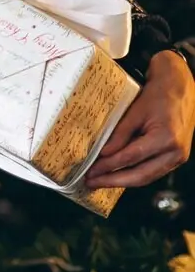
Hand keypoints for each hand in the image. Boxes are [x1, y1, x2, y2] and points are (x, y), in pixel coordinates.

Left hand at [87, 50, 194, 188]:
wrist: (179, 89)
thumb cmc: (157, 96)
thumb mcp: (135, 112)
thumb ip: (120, 134)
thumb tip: (103, 154)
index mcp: (165, 138)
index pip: (131, 157)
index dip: (109, 166)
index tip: (91, 171)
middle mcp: (175, 152)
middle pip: (141, 175)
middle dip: (114, 181)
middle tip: (92, 182)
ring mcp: (178, 157)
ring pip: (147, 177)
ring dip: (123, 182)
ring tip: (101, 181)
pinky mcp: (176, 158)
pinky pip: (153, 172)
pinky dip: (134, 175)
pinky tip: (118, 175)